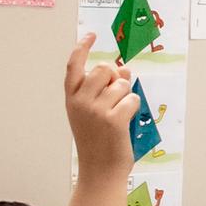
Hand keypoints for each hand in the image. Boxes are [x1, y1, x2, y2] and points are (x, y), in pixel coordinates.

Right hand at [62, 33, 138, 182]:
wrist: (99, 170)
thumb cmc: (99, 140)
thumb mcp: (95, 112)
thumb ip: (105, 89)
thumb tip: (124, 68)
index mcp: (72, 98)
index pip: (74, 66)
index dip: (82, 48)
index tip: (91, 35)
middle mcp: (81, 101)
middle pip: (104, 69)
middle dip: (115, 77)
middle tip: (116, 96)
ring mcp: (96, 110)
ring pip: (121, 83)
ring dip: (126, 95)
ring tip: (119, 114)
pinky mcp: (113, 119)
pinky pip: (132, 99)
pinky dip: (133, 107)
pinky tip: (127, 120)